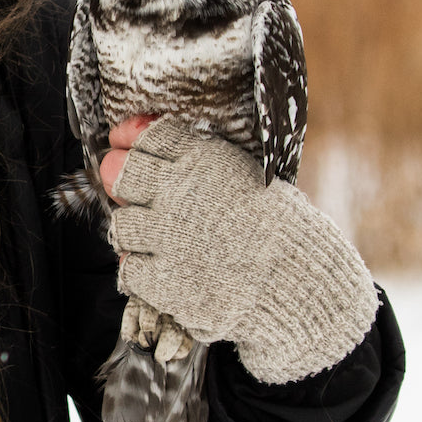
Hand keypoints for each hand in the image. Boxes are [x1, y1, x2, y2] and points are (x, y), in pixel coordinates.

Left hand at [98, 115, 378, 383]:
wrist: (303, 285)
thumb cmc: (281, 229)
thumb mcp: (247, 176)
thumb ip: (201, 162)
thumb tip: (149, 150)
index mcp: (203, 160)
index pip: (146, 136)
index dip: (128, 138)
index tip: (120, 143)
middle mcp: (179, 192)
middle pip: (119, 174)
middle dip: (122, 184)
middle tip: (139, 199)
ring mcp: (169, 237)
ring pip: (121, 225)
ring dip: (135, 234)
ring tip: (161, 242)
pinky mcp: (167, 281)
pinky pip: (129, 270)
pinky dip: (141, 273)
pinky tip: (164, 274)